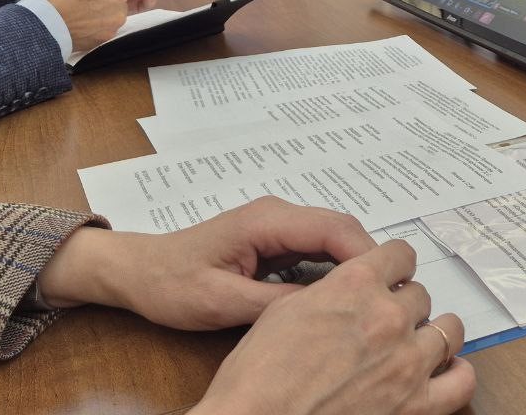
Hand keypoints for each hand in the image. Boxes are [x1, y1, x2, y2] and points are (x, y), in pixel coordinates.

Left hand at [37, 197, 375, 328]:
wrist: (139, 271)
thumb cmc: (170, 284)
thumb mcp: (220, 301)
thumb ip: (272, 303)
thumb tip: (322, 310)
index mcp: (266, 220)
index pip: (334, 228)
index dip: (366, 257)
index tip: (385, 289)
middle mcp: (278, 214)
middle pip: (342, 231)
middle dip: (370, 263)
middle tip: (386, 301)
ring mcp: (278, 226)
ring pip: (335, 240)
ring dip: (356, 267)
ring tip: (372, 303)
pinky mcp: (276, 241)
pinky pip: (318, 250)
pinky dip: (337, 271)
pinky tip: (344, 299)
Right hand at [193, 241, 474, 414]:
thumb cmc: (259, 377)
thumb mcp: (284, 311)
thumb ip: (327, 293)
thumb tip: (345, 292)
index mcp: (354, 285)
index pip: (400, 254)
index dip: (395, 265)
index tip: (391, 276)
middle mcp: (388, 316)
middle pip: (420, 295)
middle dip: (404, 305)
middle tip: (387, 321)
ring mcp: (407, 361)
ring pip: (449, 329)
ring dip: (432, 333)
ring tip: (416, 344)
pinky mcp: (417, 405)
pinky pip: (461, 381)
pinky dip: (456, 374)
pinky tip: (442, 373)